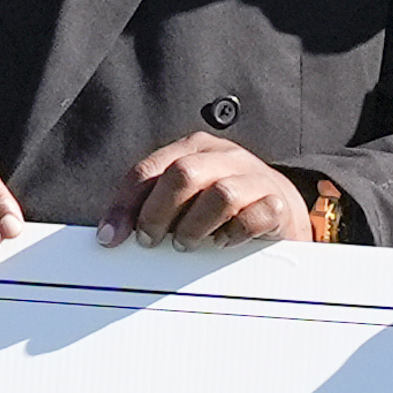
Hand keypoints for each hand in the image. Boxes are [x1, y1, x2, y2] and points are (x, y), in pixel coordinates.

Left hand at [102, 130, 303, 247]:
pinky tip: (221, 243)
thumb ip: (154, 205)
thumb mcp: (186, 197)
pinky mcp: (277, 203)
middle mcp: (223, 157)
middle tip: (149, 241)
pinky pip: (255, 216)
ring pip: (220, 194)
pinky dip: (233, 234)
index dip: (125, 204)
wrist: (282, 208)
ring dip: (194, 226)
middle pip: (183, 174)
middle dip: (157, 213)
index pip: (150, 170)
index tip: (110, 237)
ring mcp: (254, 177)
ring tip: (186, 244)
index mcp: (194, 148)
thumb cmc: (222, 205)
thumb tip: (113, 233)